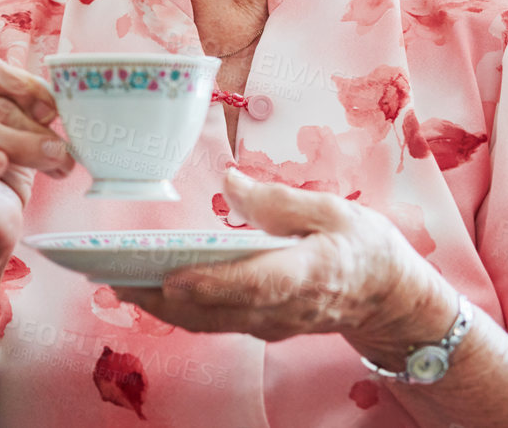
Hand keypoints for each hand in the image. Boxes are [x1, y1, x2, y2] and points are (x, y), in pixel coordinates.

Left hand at [113, 169, 456, 361]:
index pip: (257, 285)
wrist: (391, 299)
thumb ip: (280, 200)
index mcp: (311, 273)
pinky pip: (216, 323)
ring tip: (117, 282)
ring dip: (164, 309)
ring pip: (211, 323)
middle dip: (165, 300)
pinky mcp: (262, 326)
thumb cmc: (362, 247)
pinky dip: (180, 311)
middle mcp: (288, 309)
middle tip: (116, 278)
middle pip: (220, 312)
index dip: (213, 284)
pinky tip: (147, 291)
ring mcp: (274, 325)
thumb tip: (230, 182)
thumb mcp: (334, 210)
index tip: (172, 278)